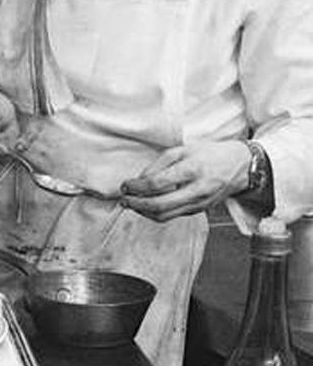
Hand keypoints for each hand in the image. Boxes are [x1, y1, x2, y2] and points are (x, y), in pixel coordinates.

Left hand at [119, 141, 250, 221]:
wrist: (242, 166)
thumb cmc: (211, 154)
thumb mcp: (183, 150)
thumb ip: (159, 164)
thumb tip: (139, 180)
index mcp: (192, 170)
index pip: (157, 183)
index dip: (136, 187)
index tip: (125, 185)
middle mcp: (197, 190)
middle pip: (159, 205)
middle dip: (136, 204)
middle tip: (123, 199)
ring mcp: (199, 203)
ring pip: (165, 215)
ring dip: (143, 212)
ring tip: (130, 204)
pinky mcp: (199, 210)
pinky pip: (173, 215)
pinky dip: (156, 213)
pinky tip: (146, 206)